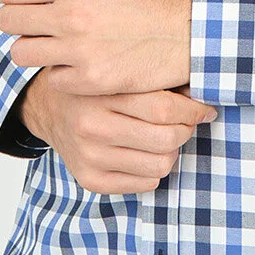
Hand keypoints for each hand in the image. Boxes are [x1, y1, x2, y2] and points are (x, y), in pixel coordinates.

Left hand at [0, 0, 193, 95]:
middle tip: (33, 25)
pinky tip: (80, 65)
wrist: (189, 33)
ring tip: (53, 47)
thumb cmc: (149, 0)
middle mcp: (70, 15)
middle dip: (15, 22)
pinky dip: (62, 74)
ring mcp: (79, 50)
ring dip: (33, 50)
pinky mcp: (90, 79)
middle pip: (7, 21)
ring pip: (21, 54)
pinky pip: (52, 79)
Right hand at [19, 69, 217, 194]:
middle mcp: (92, 126)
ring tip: (161, 137)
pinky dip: (153, 169)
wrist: (49, 107)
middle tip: (184, 122)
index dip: (194, 110)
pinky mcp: (89, 179)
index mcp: (101, 92)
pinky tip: (143, 152)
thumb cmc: (96, 85)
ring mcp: (89, 156)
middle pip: (166, 138)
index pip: (164, 108)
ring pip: (160, 164)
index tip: (205, 109)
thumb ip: (154, 78)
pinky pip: (146, 183)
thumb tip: (205, 87)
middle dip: (185, 130)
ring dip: (170, 151)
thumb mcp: (119, 70)